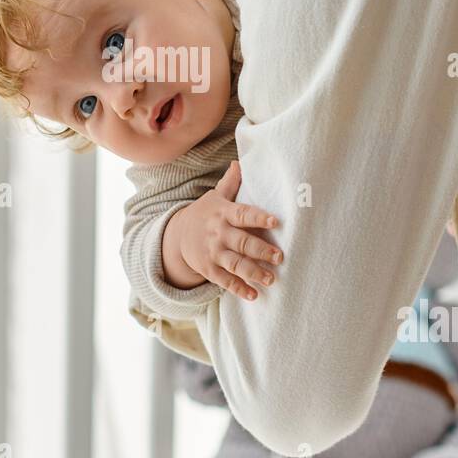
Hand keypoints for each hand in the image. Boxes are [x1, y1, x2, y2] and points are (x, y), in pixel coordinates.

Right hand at [163, 160, 282, 299]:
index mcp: (224, 213)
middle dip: (261, 250)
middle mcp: (219, 233)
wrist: (177, 235)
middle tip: (280, 257)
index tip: (275, 222)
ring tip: (271, 279)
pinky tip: (253, 295)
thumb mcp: (215, 196)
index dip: (258, 218)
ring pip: (235, 264)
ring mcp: (213, 253)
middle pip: (242, 243)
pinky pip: (225, 281)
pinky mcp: (209, 269)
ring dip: (254, 272)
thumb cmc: (205, 213)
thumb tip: (240, 161)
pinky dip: (239, 289)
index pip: (243, 214)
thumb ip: (231, 182)